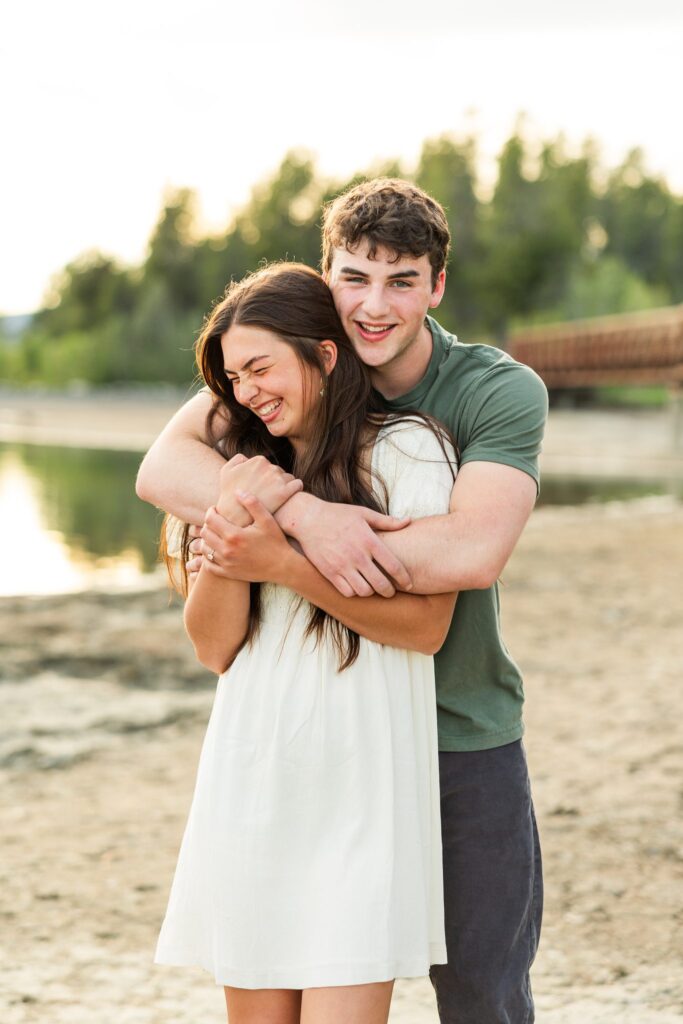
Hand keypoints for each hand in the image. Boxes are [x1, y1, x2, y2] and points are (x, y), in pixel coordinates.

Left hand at [199, 493, 293, 582]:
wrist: (283, 567)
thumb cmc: (276, 541)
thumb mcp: (267, 520)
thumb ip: (252, 503)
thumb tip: (237, 491)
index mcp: (234, 535)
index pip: (210, 519)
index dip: (210, 512)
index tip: (216, 510)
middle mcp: (227, 550)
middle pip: (204, 533)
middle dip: (208, 524)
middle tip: (216, 521)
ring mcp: (226, 563)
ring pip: (204, 549)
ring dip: (207, 539)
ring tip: (216, 534)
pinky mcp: (228, 573)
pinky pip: (208, 565)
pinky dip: (207, 557)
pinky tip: (216, 550)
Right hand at [217, 454, 301, 525]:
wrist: (235, 516)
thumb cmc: (229, 494)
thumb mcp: (226, 471)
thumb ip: (237, 459)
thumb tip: (247, 457)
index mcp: (259, 460)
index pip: (267, 464)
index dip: (263, 475)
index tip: (260, 485)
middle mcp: (270, 467)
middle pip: (278, 471)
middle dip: (274, 480)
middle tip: (267, 493)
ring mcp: (279, 480)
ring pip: (288, 478)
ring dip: (284, 485)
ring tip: (275, 497)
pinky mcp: (286, 492)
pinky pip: (297, 484)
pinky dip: (295, 488)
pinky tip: (289, 495)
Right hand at [293, 499, 412, 597]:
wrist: (308, 519)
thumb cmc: (338, 515)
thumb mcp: (363, 513)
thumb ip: (387, 521)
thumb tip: (409, 521)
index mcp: (369, 540)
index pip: (394, 566)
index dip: (404, 579)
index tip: (408, 584)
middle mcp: (357, 555)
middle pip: (381, 584)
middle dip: (390, 591)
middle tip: (391, 591)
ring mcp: (342, 565)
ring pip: (364, 591)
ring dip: (371, 592)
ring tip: (373, 588)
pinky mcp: (329, 573)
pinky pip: (347, 592)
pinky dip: (355, 592)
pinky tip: (357, 586)